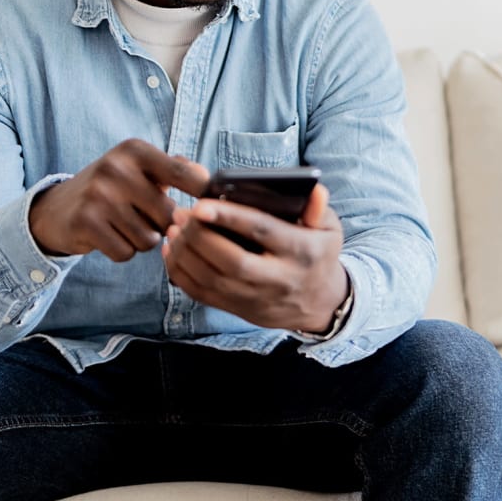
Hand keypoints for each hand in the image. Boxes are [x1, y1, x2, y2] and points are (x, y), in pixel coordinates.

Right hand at [27, 139, 208, 260]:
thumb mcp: (139, 168)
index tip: (208, 206)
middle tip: (143, 218)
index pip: (185, 174)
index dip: (203, 195)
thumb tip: (209, 180)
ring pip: (148, 239)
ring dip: (141, 240)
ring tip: (123, 225)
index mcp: (135, 150)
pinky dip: (121, 251)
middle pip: (168, 216)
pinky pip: (125, 252)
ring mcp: (99, 195)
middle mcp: (116, 168)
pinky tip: (108, 236)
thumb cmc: (112, 188)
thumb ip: (175, 169)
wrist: (57, 208)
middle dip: (161, 226)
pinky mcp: (86, 222)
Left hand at [162, 183, 348, 332]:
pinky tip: (173, 251)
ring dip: (186, 253)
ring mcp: (257, 298)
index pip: (262, 232)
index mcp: (301, 251)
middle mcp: (279, 279)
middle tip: (181, 213)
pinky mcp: (239, 309)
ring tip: (174, 228)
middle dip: (200, 236)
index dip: (230, 217)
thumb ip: (317, 208)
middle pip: (232, 261)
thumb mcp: (328, 229)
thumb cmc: (317, 253)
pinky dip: (182, 274)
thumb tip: (315, 190)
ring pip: (212, 280)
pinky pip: (203, 295)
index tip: (201, 204)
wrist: (319, 302)